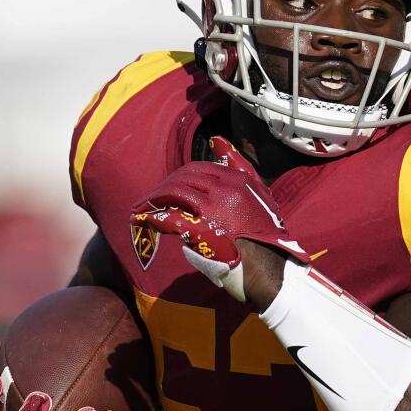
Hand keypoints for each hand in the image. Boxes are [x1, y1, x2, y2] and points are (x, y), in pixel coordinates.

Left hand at [130, 136, 308, 302]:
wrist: (271, 270)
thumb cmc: (266, 237)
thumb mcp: (260, 195)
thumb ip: (240, 167)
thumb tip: (217, 140)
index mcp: (238, 180)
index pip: (198, 169)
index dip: (179, 177)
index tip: (169, 187)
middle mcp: (225, 189)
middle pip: (182, 178)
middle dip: (163, 187)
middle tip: (150, 199)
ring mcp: (213, 209)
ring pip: (173, 192)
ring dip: (153, 199)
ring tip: (140, 208)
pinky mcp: (202, 230)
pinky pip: (170, 218)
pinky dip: (152, 218)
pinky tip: (142, 220)